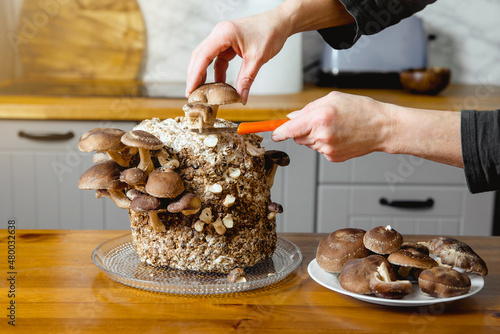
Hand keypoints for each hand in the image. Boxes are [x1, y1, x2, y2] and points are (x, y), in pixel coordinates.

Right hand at [185, 9, 290, 103]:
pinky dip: (217, 72)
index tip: (190, 90)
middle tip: (192, 94)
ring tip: (202, 92)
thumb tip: (240, 97)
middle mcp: (220, 34)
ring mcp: (223, 38)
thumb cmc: (270, 33)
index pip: (203, 56)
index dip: (195, 74)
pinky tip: (219, 85)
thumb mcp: (257, 59)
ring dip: (204, 74)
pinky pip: (218, 59)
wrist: (280, 23)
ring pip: (207, 58)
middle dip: (195, 75)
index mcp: (224, 34)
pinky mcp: (228, 44)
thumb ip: (246, 79)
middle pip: (200, 56)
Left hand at [272, 91, 462, 166]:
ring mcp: (327, 149)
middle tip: (318, 120)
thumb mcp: (332, 99)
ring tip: (334, 127)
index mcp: (318, 118)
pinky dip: (324, 143)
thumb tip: (291, 118)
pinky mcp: (333, 157)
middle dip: (301, 129)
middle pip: (297, 136)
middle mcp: (320, 136)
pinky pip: (320, 149)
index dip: (278, 131)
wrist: (382, 127)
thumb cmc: (360, 109)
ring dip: (313, 136)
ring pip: (308, 143)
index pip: (288, 129)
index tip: (272, 133)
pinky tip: (340, 136)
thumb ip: (308, 109)